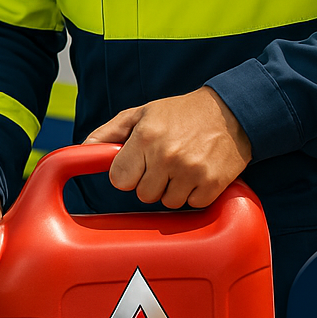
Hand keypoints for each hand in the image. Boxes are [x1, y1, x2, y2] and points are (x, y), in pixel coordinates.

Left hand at [84, 87, 251, 208]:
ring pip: (168, 202)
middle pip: (143, 194)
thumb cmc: (181, 113)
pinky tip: (199, 174)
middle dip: (151, 182)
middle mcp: (167, 156)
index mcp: (145, 138)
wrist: (233, 112)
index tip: (138, 165)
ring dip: (173, 189)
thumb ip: (109, 133)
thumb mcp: (141, 113)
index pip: (119, 180)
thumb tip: (84, 149)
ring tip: (183, 167)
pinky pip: (193, 205)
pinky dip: (195, 194)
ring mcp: (191, 172)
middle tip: (164, 162)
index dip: (127, 174)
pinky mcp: (213, 184)